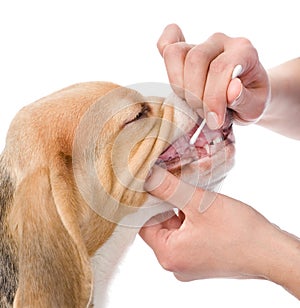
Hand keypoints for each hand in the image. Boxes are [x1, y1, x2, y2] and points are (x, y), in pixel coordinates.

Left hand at [140, 166, 299, 297]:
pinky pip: (188, 235)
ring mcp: (189, 262)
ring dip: (180, 210)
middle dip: (166, 204)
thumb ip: (170, 189)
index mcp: (169, 254)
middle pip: (160, 226)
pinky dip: (191, 220)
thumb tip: (149, 177)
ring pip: (175, 228)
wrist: (272, 253)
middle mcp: (176, 263)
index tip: (150, 184)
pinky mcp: (201, 258)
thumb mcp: (199, 203)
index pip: (144, 224)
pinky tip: (201, 208)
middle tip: (173, 184)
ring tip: (192, 197)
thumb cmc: (239, 232)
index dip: (146, 201)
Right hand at [157, 24, 269, 128]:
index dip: (213, 97)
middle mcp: (221, 41)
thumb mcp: (255, 107)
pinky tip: (172, 69)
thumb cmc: (251, 100)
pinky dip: (163, 50)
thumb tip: (231, 91)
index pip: (220, 68)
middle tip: (204, 115)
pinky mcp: (185, 49)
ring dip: (180, 86)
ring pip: (176, 54)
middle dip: (196, 94)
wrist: (247, 94)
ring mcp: (201, 43)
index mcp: (244, 50)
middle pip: (195, 60)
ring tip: (193, 104)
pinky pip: (168, 43)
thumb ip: (244, 99)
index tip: (214, 121)